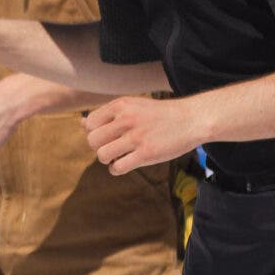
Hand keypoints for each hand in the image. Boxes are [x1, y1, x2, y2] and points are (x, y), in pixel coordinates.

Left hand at [81, 95, 204, 175]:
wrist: (192, 119)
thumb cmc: (160, 115)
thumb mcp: (133, 106)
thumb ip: (108, 114)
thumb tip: (82, 123)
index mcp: (122, 105)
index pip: (90, 123)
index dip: (95, 133)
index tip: (109, 135)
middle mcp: (126, 119)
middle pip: (92, 141)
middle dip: (99, 148)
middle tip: (114, 148)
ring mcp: (136, 137)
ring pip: (102, 155)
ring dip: (108, 160)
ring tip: (119, 156)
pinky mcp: (146, 154)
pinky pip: (117, 168)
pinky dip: (117, 169)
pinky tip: (126, 164)